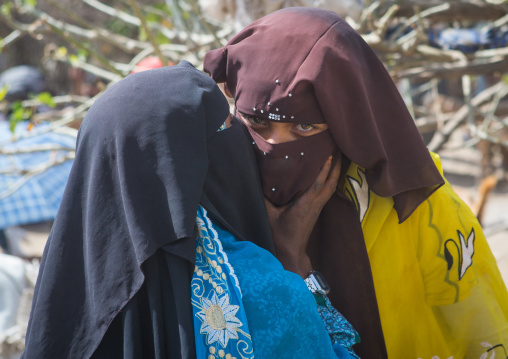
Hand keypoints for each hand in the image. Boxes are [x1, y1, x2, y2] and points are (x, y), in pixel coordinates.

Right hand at [265, 156, 341, 277]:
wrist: (292, 253)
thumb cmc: (280, 235)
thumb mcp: (269, 217)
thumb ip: (264, 199)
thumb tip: (258, 182)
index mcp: (305, 205)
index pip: (317, 185)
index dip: (324, 170)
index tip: (329, 156)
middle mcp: (315, 205)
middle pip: (330, 184)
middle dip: (336, 167)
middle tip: (339, 150)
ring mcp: (318, 208)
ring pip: (331, 188)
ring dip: (335, 173)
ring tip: (337, 158)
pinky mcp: (317, 210)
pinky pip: (328, 192)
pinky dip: (330, 181)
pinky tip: (329, 175)